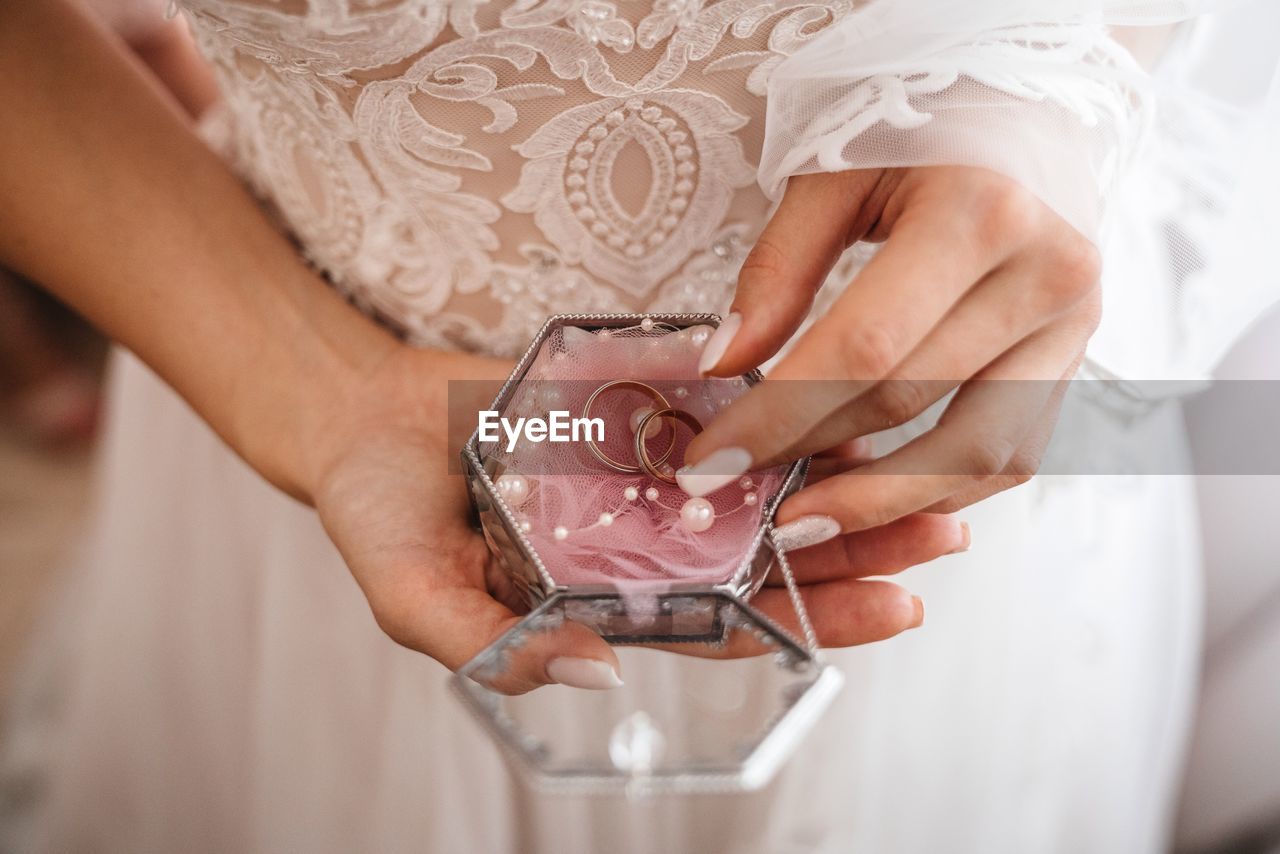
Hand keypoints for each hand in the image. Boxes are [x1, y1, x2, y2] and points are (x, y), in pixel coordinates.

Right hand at [304, 347, 965, 691]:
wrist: (357, 416)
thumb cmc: (378, 512)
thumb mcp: (413, 593)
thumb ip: (491, 644)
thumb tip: (592, 674)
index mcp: (605, 600)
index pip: (726, 623)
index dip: (809, 620)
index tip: (895, 607)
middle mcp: (639, 543)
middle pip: (765, 556)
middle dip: (855, 550)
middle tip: (942, 534)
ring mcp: (640, 474)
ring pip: (756, 483)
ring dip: (836, 473)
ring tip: (922, 462)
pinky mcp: (633, 407)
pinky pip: (717, 406)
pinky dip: (775, 400)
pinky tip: (840, 387)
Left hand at [682, 166, 1100, 546]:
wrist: (1031, 114)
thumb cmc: (922, 131)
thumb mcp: (835, 173)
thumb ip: (778, 270)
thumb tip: (724, 368)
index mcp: (978, 211)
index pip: (864, 349)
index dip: (779, 418)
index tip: (712, 464)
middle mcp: (1044, 272)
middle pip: (912, 403)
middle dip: (813, 459)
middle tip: (743, 494)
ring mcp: (1075, 322)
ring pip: (978, 453)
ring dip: (885, 501)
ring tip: (807, 520)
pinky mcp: (1078, 355)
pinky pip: (1013, 451)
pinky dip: (942, 485)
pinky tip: (876, 493)